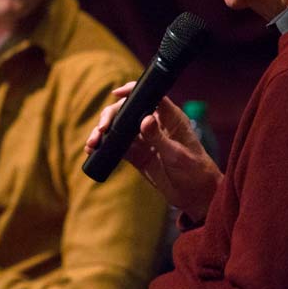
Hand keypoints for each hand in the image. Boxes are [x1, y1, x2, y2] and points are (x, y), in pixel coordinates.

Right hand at [85, 82, 222, 221]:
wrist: (195, 197)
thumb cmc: (195, 172)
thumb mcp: (177, 155)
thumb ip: (159, 137)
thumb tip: (144, 119)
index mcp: (170, 118)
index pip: (149, 96)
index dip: (132, 91)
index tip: (116, 94)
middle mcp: (154, 124)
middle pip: (127, 111)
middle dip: (110, 117)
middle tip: (101, 129)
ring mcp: (144, 139)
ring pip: (118, 128)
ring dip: (103, 133)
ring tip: (92, 144)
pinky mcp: (136, 154)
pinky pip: (116, 146)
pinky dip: (103, 147)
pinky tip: (92, 150)